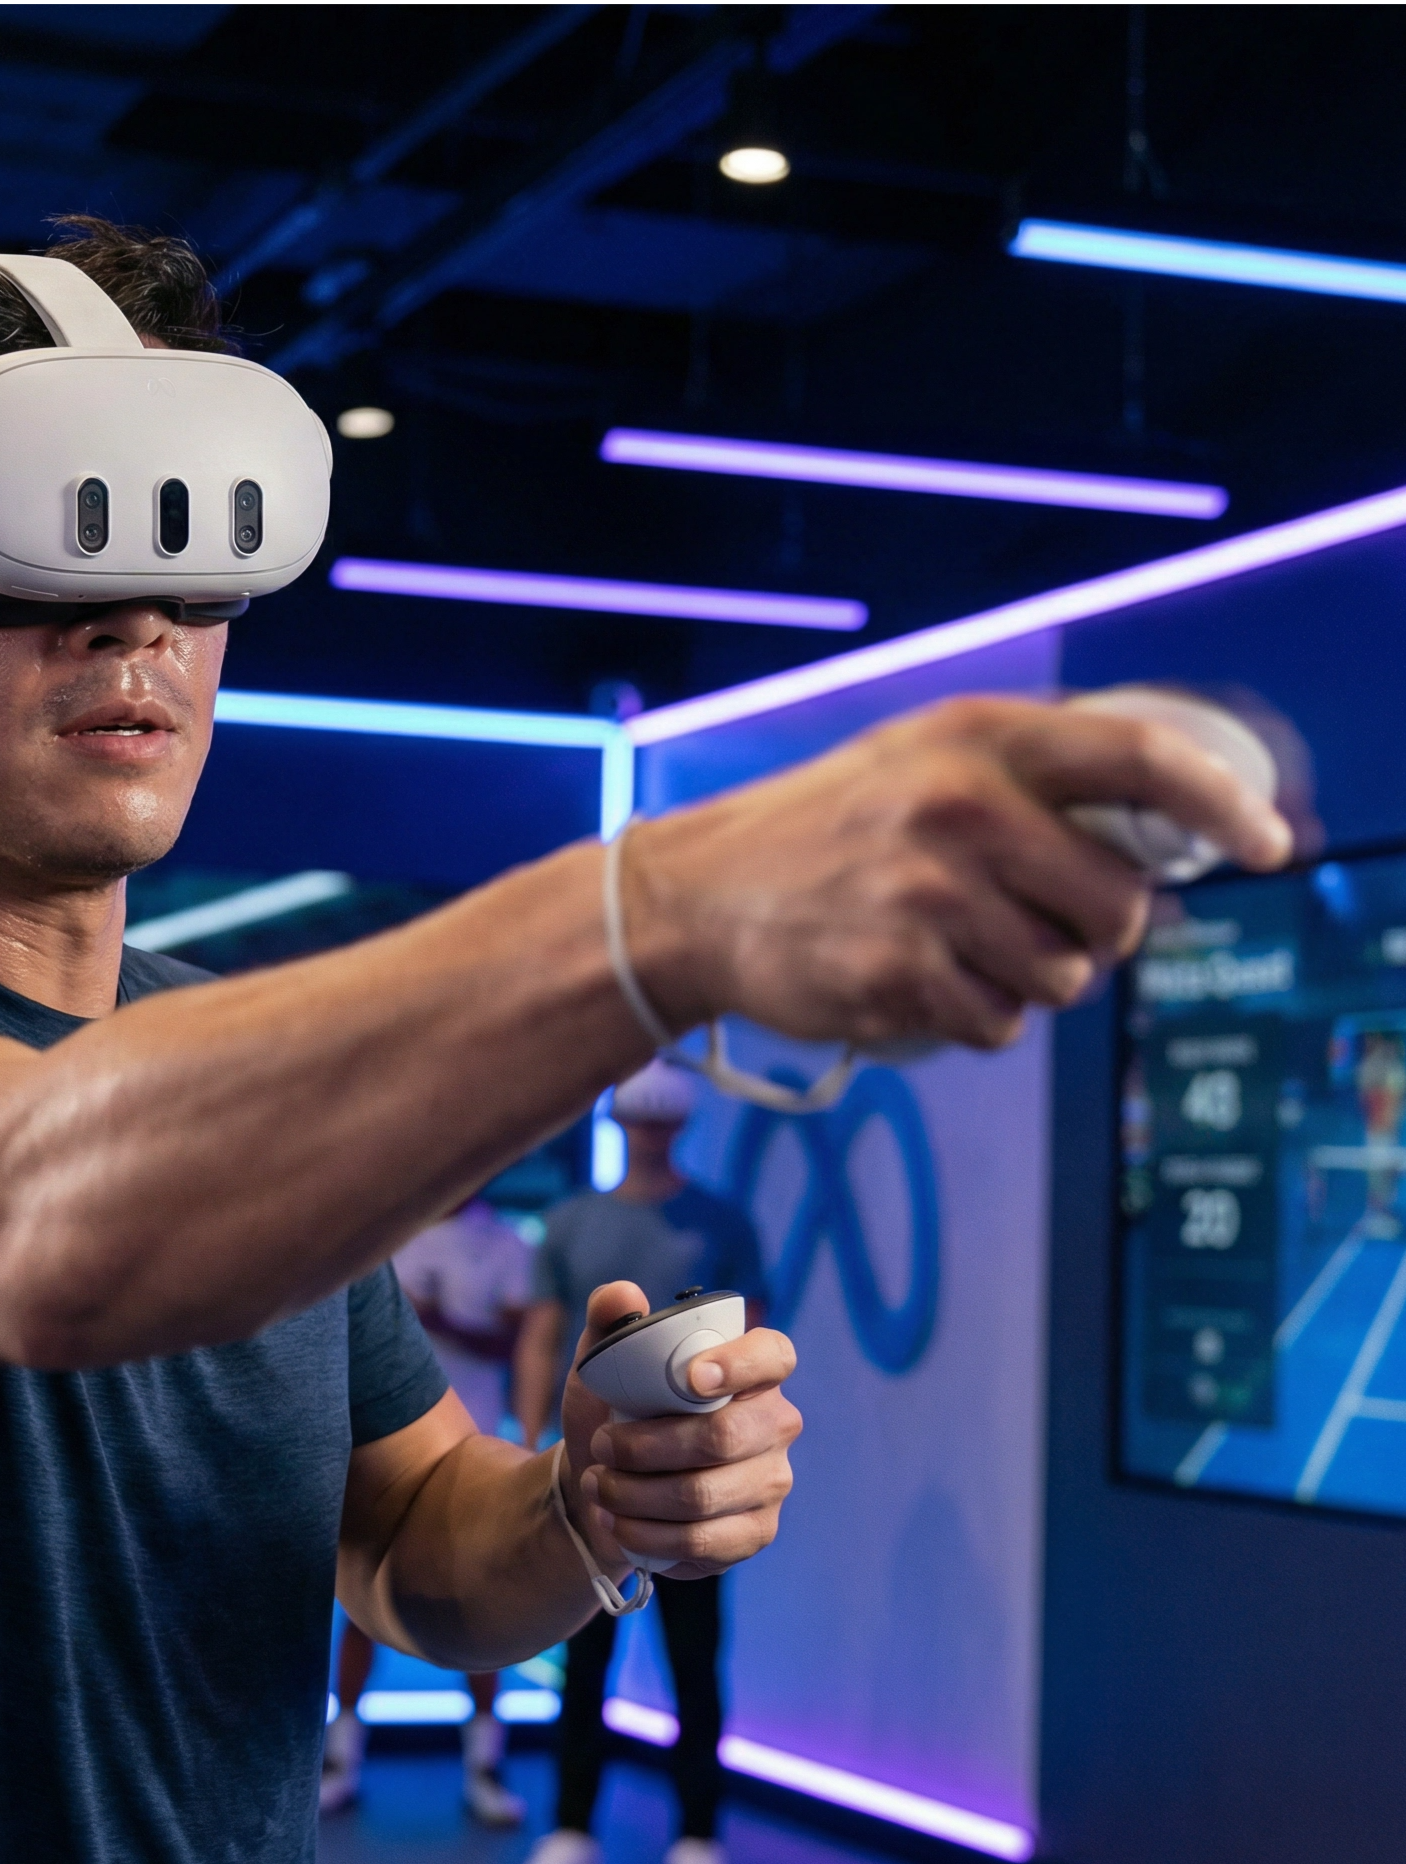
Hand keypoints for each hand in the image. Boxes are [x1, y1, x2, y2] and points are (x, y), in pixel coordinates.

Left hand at [559, 1282, 798, 1579]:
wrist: (602, 1487)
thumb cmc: (615, 1413)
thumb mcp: (601, 1364)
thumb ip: (609, 1322)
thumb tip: (621, 1295)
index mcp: (750, 1370)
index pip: (773, 1354)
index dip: (740, 1365)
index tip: (690, 1378)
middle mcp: (774, 1424)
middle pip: (724, 1438)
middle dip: (647, 1446)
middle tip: (604, 1446)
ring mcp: (769, 1482)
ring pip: (702, 1495)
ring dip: (635, 1493)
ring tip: (599, 1485)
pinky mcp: (753, 1533)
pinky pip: (700, 1541)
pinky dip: (644, 1533)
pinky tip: (617, 1521)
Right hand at [625, 695, 1293, 1051]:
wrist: (694, 898)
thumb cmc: (820, 832)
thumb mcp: (915, 761)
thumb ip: (1022, 780)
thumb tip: (1156, 836)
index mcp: (974, 739)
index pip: (1139, 758)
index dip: (1221, 805)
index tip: (1268, 846)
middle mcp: (958, 807)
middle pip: (1117, 906)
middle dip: (1096, 934)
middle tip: (1037, 925)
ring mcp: (929, 895)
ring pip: (1063, 978)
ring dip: (1028, 982)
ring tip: (952, 950)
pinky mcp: (899, 975)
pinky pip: (999, 1025)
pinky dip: (973, 1018)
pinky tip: (914, 982)